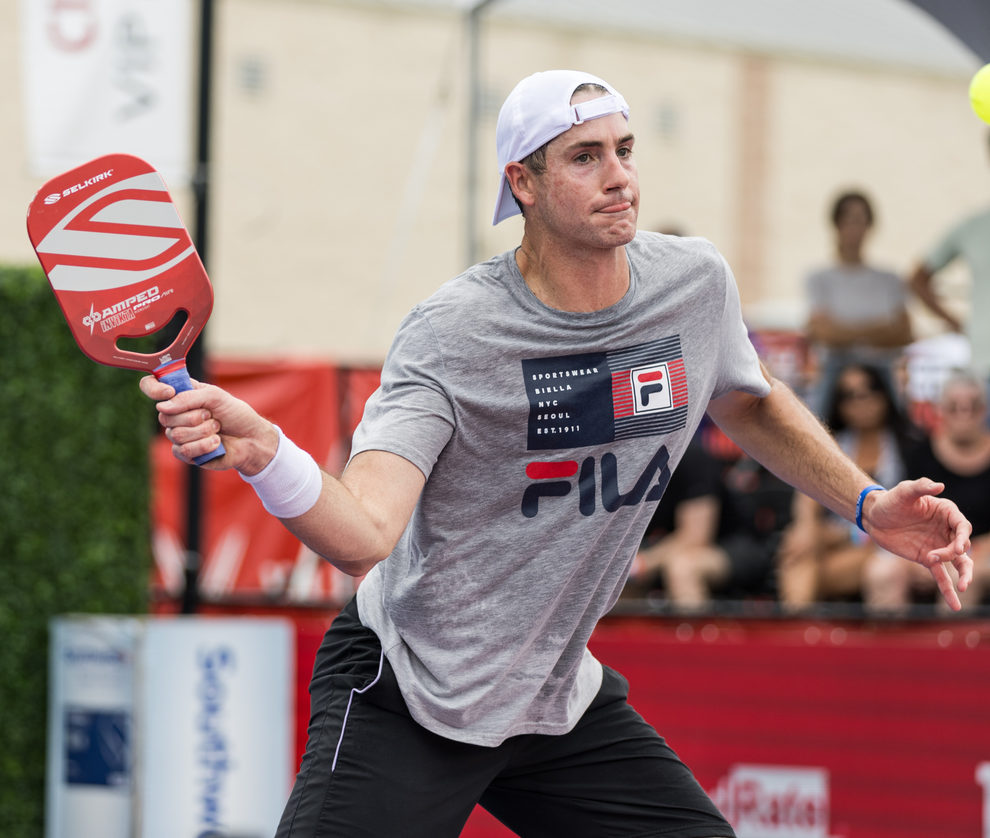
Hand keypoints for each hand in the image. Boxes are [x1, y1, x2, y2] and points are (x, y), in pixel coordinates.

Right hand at [139, 375, 277, 473]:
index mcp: (181, 395)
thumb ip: (190, 397)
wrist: (251, 439)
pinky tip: (216, 443)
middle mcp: (176, 414)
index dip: (154, 389)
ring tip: (217, 429)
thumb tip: (163, 406)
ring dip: (203, 431)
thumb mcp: (217, 397)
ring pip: (176, 434)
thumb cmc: (235, 414)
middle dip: (194, 416)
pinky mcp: (185, 453)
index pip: (151, 386)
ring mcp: (179, 435)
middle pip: (164, 416)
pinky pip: (183, 450)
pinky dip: (204, 446)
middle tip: (211, 415)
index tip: (169, 392)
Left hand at [862, 479, 972, 609]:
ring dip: (964, 575)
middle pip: (962, 546)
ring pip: (958, 563)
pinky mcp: (927, 559)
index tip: (957, 546)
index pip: (962, 526)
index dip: (962, 537)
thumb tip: (939, 485)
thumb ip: (920, 487)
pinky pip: (941, 576)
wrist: (873, 517)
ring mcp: (938, 546)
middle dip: (956, 554)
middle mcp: (946, 530)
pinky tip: (955, 605)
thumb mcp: (903, 491)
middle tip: (938, 557)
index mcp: (946, 513)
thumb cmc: (890, 500)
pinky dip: (948, 590)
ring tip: (964, 587)